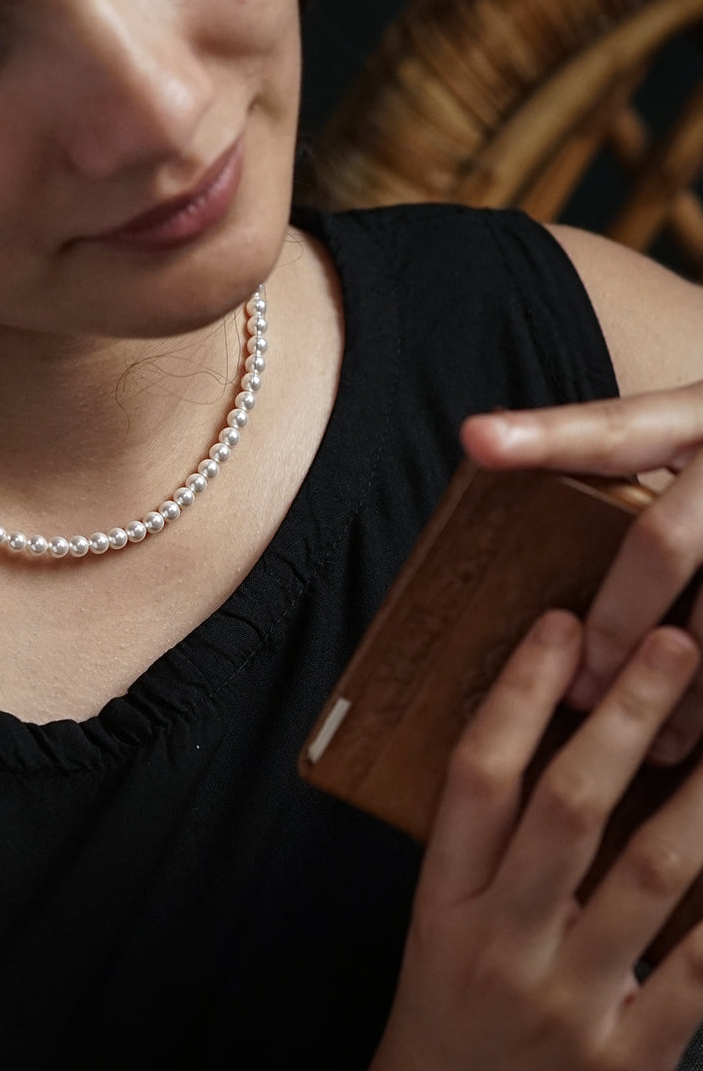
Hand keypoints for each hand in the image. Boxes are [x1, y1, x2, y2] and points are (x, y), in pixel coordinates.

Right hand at [372, 611, 702, 1070]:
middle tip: (672, 642)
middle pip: (566, 808)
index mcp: (445, 900)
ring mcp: (569, 1002)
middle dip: (623, 718)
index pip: (476, 776)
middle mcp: (502, 940)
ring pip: (652, 876)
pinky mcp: (630, 1060)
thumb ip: (491, 846)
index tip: (559, 628)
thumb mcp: (441, 923)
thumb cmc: (450, 1004)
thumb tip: (566, 742)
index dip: (518, 695)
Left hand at [463, 383, 702, 761]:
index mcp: (697, 410)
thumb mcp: (697, 427)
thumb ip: (625, 449)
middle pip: (661, 538)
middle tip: (582, 691)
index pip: (613, 428)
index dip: (544, 434)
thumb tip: (489, 455)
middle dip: (618, 621)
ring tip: (664, 745)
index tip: (476, 440)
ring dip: (696, 685)